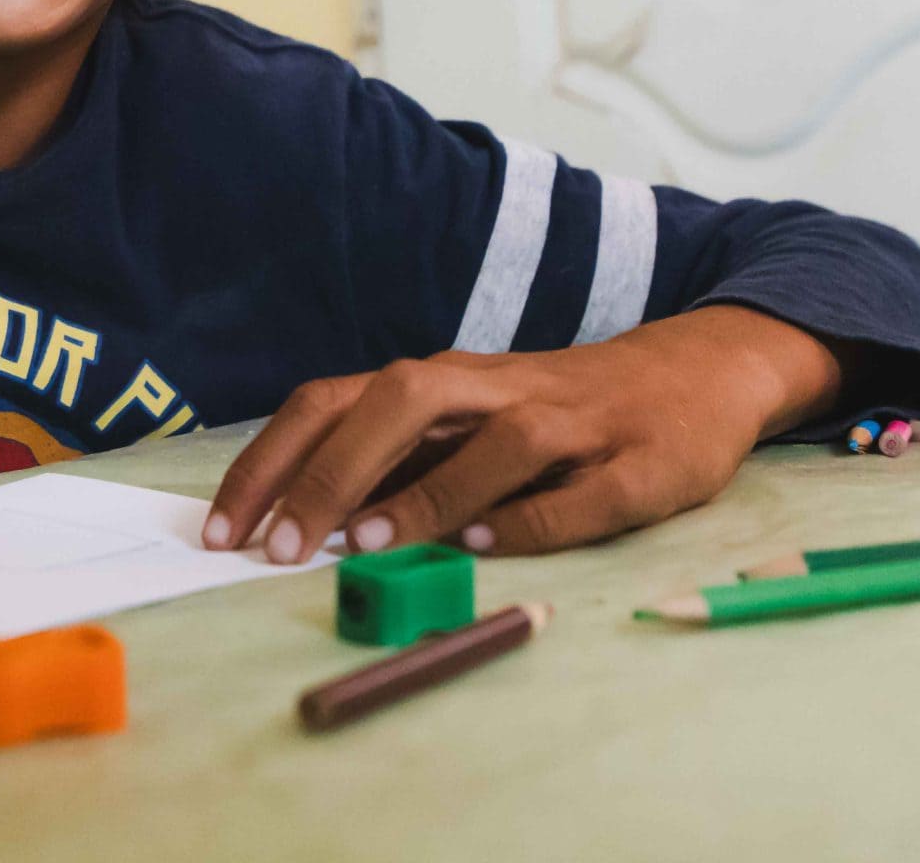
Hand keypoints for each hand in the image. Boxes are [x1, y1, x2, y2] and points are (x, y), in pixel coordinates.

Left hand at [203, 306, 839, 560]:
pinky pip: (580, 494)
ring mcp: (570, 422)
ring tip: (366, 543)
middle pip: (399, 400)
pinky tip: (485, 546)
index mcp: (440, 382)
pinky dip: (531, 519)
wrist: (697, 372)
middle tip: (278, 545)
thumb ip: (393, 461)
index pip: (333, 402)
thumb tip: (297, 516)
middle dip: (329, 470)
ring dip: (427, 490)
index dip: (272, 459)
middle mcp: (494, 388)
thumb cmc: (552, 411)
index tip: (223, 528)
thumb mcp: (462, 422)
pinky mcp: (637, 463)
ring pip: (494, 441)